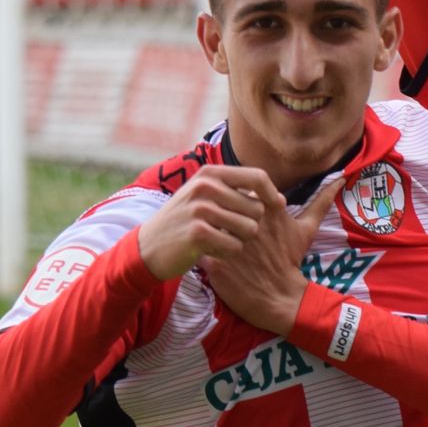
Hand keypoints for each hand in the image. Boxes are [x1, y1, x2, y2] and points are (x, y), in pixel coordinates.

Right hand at [135, 165, 275, 280]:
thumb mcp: (204, 195)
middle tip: (231, 232)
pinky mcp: (197, 232)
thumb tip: (279, 198)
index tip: (277, 207)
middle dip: (252, 224)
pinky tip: (212, 251)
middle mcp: (205, 186)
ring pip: (249, 228)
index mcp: (210, 173)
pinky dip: (228, 253)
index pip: (257, 176)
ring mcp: (200, 209)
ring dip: (240, 240)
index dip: (272, 194)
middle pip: (257, 207)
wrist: (148, 247)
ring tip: (221, 240)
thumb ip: (237, 191)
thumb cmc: (185, 222)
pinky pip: (235, 246)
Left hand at [201, 177, 343, 334]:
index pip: (240, 188)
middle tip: (217, 219)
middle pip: (221, 203)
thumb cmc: (290, 260)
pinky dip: (198, 247)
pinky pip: (198, 247)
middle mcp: (248, 225)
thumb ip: (321, 201)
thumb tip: (341, 177)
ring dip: (205, 226)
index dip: (233, 196)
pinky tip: (203, 250)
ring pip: (207, 223)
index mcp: (267, 212)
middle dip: (216, 208)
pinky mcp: (216, 264)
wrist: (280, 298)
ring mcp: (231, 244)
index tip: (234, 206)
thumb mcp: (307, 229)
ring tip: (207, 234)